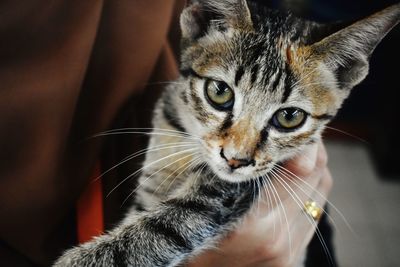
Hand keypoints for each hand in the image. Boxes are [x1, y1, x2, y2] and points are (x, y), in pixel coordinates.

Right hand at [187, 141, 332, 266]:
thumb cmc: (192, 231)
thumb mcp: (201, 198)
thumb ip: (231, 172)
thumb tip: (260, 139)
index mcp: (248, 221)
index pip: (297, 169)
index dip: (300, 142)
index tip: (291, 126)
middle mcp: (275, 236)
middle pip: (316, 175)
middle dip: (311, 148)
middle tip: (296, 132)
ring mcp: (288, 250)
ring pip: (322, 191)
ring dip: (315, 166)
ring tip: (297, 152)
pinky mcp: (294, 256)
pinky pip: (317, 210)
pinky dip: (311, 189)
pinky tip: (296, 180)